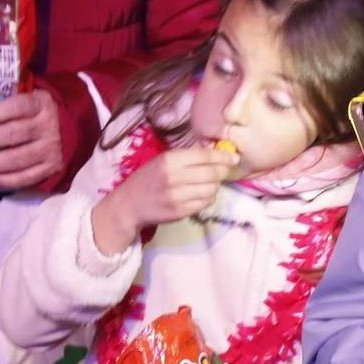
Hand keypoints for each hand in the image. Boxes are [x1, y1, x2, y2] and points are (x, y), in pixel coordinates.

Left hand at [0, 88, 63, 189]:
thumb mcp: (29, 100)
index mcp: (41, 104)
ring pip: (18, 157)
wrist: (70, 130)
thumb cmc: (37, 113)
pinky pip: (28, 176)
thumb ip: (8, 106)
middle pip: (14, 134)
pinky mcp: (52, 167)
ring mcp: (52, 148)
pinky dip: (8, 180)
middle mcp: (49, 126)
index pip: (18, 106)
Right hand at [89, 143, 235, 252]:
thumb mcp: (162, 161)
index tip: (234, 157)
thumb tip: (215, 151)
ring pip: (211, 189)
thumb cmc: (148, 179)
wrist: (129, 204)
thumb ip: (186, 156)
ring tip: (211, 183)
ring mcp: (177, 197)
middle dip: (223, 171)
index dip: (222, 156)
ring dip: (216, 185)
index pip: (204, 155)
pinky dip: (209, 197)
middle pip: (211, 173)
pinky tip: (203, 194)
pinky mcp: (180, 212)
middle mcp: (173, 178)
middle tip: (227, 170)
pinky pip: (205, 203)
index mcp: (169, 160)